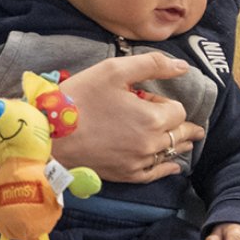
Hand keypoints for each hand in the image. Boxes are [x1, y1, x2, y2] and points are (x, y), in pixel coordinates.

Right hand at [51, 53, 204, 182]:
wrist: (50, 134)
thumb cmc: (79, 98)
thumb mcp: (113, 70)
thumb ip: (152, 64)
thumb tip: (182, 67)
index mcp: (152, 118)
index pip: (178, 110)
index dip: (163, 101)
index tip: (143, 98)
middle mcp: (150, 144)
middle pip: (179, 134)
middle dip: (180, 125)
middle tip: (189, 124)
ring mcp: (138, 162)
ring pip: (169, 153)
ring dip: (176, 144)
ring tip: (185, 140)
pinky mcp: (125, 175)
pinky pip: (155, 173)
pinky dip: (167, 167)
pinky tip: (173, 165)